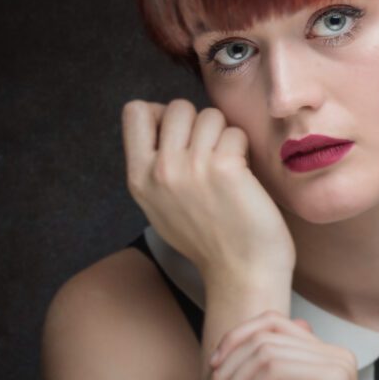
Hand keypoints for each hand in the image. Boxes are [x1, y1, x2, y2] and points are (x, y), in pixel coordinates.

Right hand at [122, 99, 295, 285]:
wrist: (241, 272)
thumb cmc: (208, 240)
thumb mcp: (160, 205)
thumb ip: (154, 166)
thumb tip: (162, 121)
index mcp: (139, 178)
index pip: (135, 111)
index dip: (162, 114)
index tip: (182, 136)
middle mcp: (160, 170)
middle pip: (178, 107)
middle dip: (200, 123)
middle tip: (212, 154)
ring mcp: (191, 167)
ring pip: (211, 115)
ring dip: (225, 136)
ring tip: (229, 169)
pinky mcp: (224, 167)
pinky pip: (235, 133)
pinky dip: (244, 150)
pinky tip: (244, 176)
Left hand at [198, 311, 378, 379]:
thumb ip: (268, 379)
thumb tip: (233, 352)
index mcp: (324, 357)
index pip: (271, 322)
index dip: (235, 340)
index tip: (211, 376)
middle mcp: (334, 353)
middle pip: (263, 334)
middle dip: (226, 369)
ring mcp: (336, 364)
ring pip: (263, 351)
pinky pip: (274, 369)